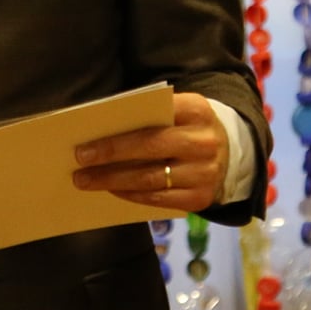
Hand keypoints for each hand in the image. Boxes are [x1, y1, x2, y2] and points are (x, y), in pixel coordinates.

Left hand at [71, 90, 228, 212]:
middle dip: (110, 156)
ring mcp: (205, 173)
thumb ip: (148, 116)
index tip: (85, 144)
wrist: (230, 152)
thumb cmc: (188, 127)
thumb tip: (100, 131)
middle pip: (150, 149)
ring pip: (150, 179)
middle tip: (80, 162)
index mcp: (196, 110)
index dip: (117, 135)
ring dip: (114, 181)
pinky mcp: (201, 198)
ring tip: (87, 180)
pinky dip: (131, 195)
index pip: (152, 119)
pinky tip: (112, 190)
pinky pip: (159, 199)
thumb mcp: (178, 111)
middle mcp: (203, 141)